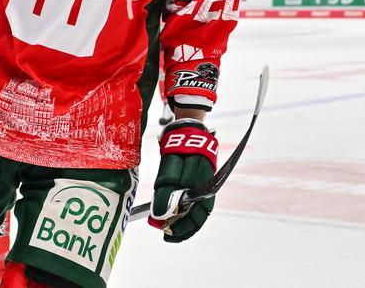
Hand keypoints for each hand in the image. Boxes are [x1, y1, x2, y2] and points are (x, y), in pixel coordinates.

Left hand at [150, 118, 217, 242]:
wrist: (188, 130)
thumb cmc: (182, 151)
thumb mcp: (171, 172)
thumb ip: (166, 195)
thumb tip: (159, 216)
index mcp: (205, 191)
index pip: (197, 218)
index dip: (183, 229)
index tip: (167, 234)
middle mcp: (205, 192)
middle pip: (195, 217)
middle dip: (180, 228)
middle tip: (165, 234)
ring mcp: (200, 187)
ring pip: (192, 210)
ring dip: (180, 220)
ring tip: (164, 226)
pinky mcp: (194, 182)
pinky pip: (189, 201)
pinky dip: (180, 209)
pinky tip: (170, 212)